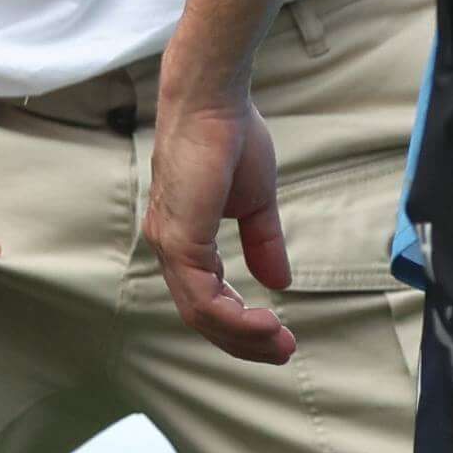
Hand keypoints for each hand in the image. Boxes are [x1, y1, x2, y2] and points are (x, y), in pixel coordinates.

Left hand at [143, 68, 295, 362]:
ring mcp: (170, 245)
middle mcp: (169, 247)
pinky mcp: (180, 238)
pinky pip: (203, 296)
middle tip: (283, 351)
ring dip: (243, 335)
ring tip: (280, 342)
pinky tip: (267, 319)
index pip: (205, 299)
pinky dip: (234, 317)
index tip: (279, 334)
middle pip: (200, 316)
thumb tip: (278, 282)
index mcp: (183, 240)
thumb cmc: (231, 138)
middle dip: (244, 341)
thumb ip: (262, 244)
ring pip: (201, 314)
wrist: (215, 101)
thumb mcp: (256, 204)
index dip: (241, 324)